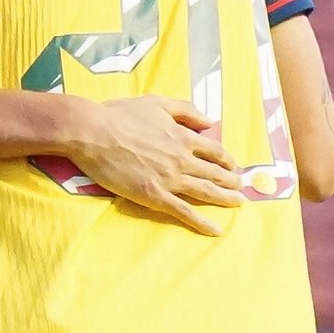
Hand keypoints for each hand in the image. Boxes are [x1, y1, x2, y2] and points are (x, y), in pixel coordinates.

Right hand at [58, 98, 247, 230]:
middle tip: (241, 188)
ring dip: (225, 198)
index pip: (215, 150)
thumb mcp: (157, 103)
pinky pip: (184, 211)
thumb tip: (210, 121)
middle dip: (231, 181)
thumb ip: (186, 110)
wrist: (92, 132)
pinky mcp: (154, 195)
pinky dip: (202, 222)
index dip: (227, 159)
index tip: (233, 166)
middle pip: (215, 173)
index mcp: (182, 136)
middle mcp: (181, 158)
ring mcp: (169, 178)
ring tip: (237, 203)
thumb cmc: (120, 115)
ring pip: (206, 192)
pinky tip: (216, 229)